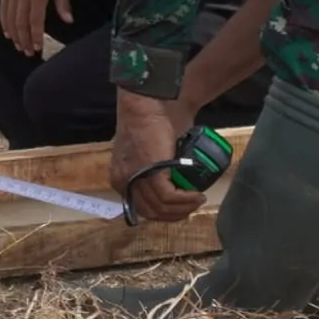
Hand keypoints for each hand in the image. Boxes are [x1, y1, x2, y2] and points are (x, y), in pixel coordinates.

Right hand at [0, 0, 69, 55]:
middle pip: (21, 23)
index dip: (36, 36)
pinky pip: (3, 10)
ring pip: (11, 19)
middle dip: (25, 40)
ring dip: (15, 35)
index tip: (39, 48)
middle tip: (29, 53)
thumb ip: (63, 3)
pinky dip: (5, 23)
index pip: (35, 20)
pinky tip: (8, 33)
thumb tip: (69, 21)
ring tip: (19, 46)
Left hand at [112, 91, 202, 222]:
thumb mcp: (145, 154)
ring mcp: (135, 178)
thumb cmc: (151, 124)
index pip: (142, 208)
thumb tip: (171, 182)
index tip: (182, 208)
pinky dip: (185, 199)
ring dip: (184, 207)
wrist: (148, 104)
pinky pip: (169, 197)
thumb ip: (150, 169)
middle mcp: (123, 182)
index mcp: (121, 179)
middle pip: (151, 212)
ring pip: (161, 207)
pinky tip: (196, 194)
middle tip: (193, 206)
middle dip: (175, 214)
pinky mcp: (150, 172)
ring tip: (198, 199)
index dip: (164, 212)